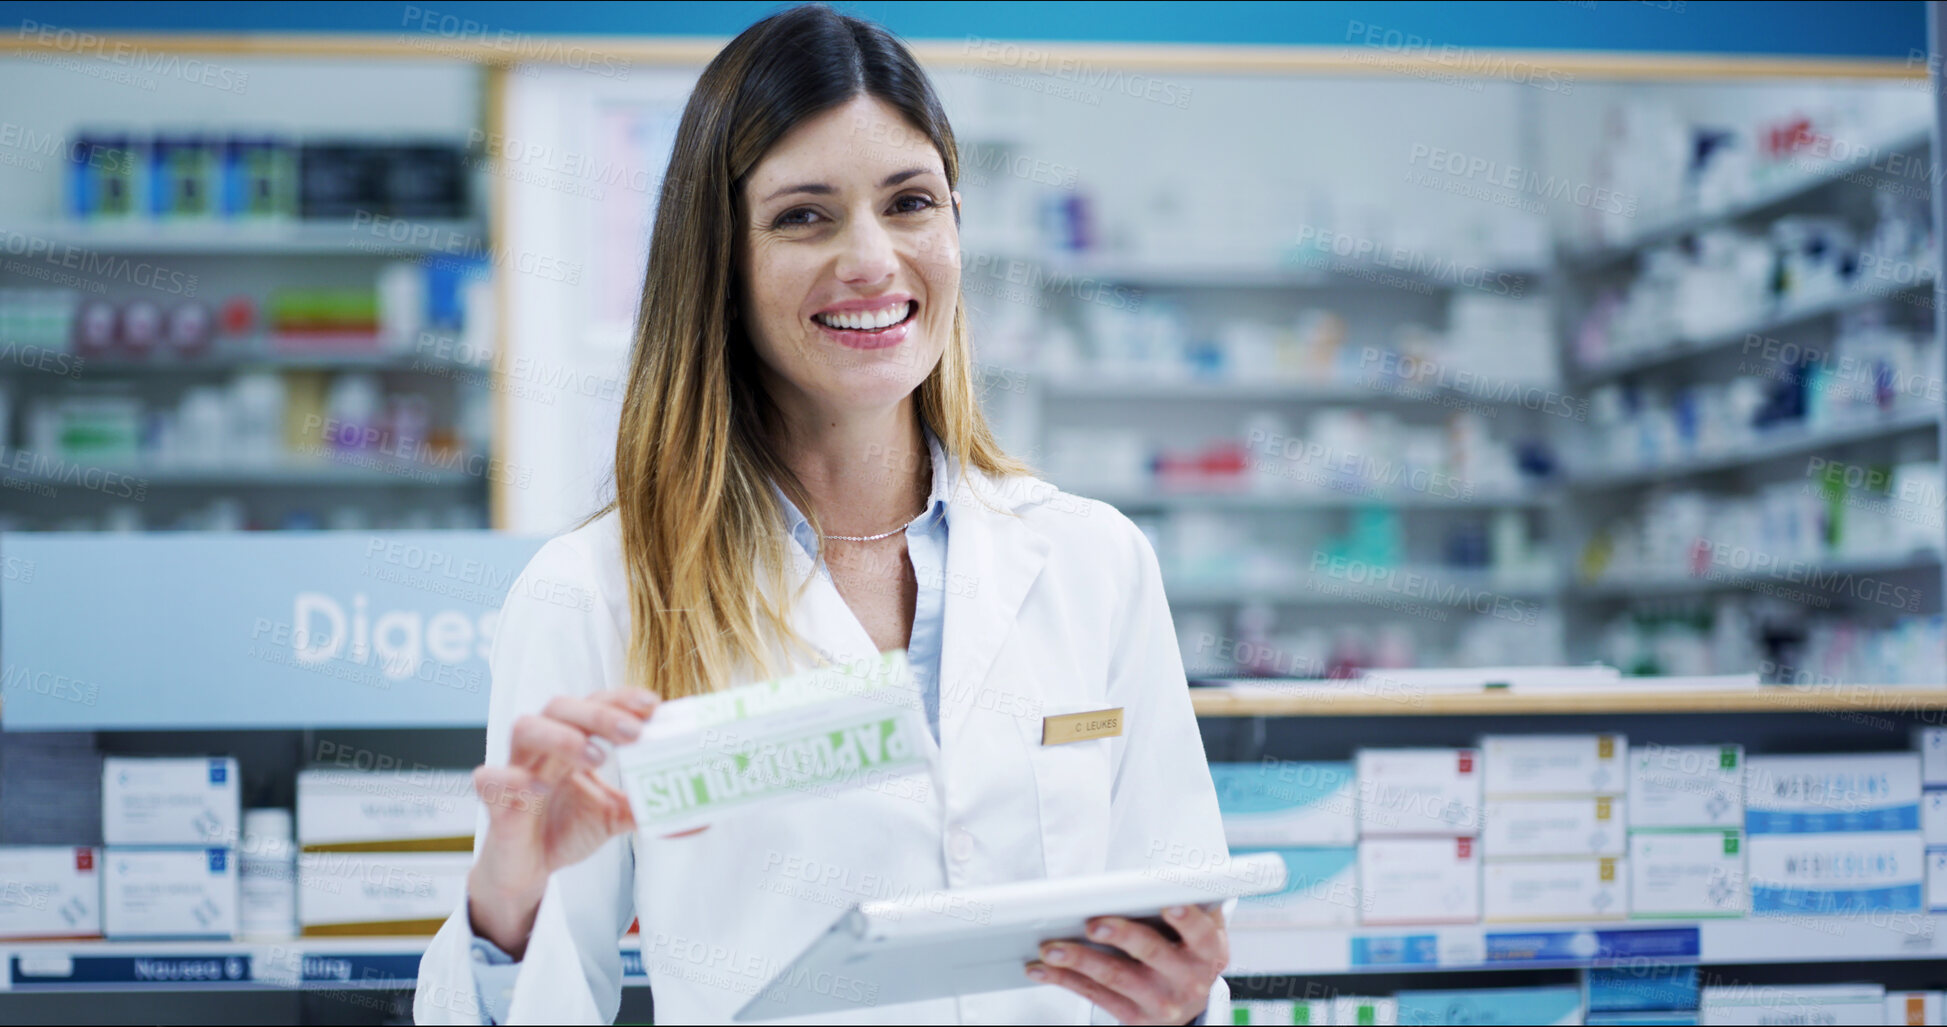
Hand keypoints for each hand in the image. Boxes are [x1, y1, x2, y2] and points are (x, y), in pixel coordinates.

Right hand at [467, 687, 658, 956]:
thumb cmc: (566, 828)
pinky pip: (490, 778)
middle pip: (561, 706)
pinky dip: (514, 777)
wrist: (526, 870)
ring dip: (561, 736)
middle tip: (634, 733)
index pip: (593, 702)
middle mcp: (543, 747)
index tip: (653, 705)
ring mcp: (516, 770)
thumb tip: (701, 818)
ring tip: (596, 757)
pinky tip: (542, 786)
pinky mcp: (495, 803)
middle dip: (599, 714)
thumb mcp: (616, 816)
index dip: (620, 698)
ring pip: (524, 728)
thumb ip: (651, 809)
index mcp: (572, 740)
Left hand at [1025, 905, 1227, 1024]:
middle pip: (1151, 952)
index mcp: (1208, 951)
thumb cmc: (1186, 951)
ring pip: (1115, 977)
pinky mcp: (1134, 1018)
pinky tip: (1042, 968)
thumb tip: (1166, 869)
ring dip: (1079, 960)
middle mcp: (1188, 980)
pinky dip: (1065, 980)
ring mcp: (1160, 1003)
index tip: (1169, 905)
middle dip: (1121, 936)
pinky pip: (1095, 996)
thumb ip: (1191, 902)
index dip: (1187, 920)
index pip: (1201, 934)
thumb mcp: (1201, 931)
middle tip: (1093, 924)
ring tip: (1050, 948)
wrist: (1187, 1005)